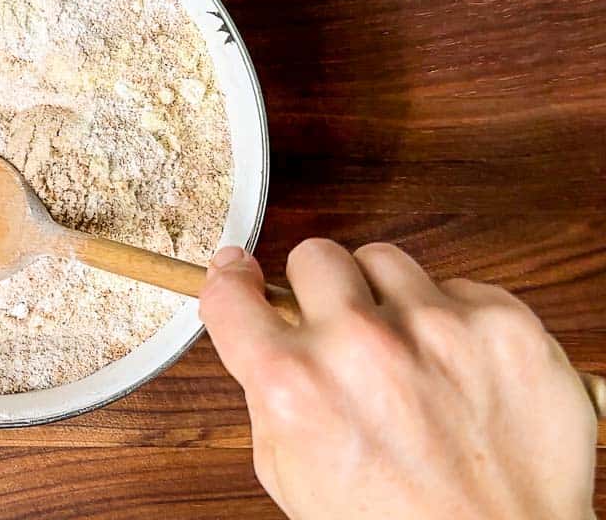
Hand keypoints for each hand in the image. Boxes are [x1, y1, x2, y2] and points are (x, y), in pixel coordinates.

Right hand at [199, 240, 596, 519]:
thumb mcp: (290, 474)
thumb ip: (269, 395)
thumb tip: (262, 333)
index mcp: (294, 386)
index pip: (231, 294)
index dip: (230, 280)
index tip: (237, 269)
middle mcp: (359, 346)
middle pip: (315, 257)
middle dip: (321, 291)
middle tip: (341, 329)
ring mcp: (436, 328)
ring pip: (386, 261)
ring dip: (386, 299)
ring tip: (407, 353)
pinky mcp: (501, 326)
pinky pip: (459, 289)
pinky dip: (455, 322)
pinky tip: (459, 369)